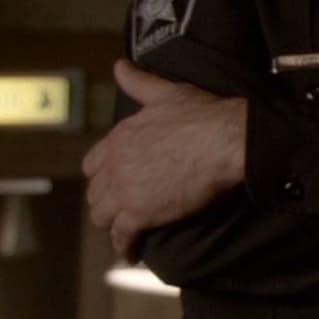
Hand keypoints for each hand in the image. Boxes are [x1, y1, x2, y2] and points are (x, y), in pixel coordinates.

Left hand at [82, 60, 248, 260]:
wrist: (224, 141)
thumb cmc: (202, 115)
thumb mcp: (167, 93)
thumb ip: (139, 82)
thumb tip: (119, 65)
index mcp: (119, 138)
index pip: (93, 163)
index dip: (103, 175)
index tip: (114, 182)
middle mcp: (114, 165)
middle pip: (96, 192)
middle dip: (105, 202)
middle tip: (121, 211)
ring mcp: (125, 191)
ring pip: (103, 215)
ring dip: (112, 224)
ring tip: (126, 232)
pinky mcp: (140, 214)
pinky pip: (122, 236)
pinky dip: (125, 247)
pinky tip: (131, 253)